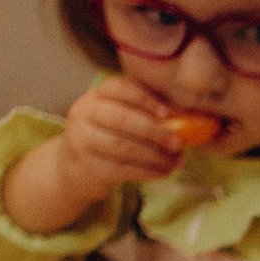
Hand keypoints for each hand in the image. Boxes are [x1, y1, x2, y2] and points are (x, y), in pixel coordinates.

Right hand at [54, 76, 183, 198]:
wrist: (76, 165)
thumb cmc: (110, 135)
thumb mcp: (119, 115)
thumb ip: (144, 113)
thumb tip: (183, 119)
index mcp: (97, 95)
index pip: (120, 88)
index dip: (145, 99)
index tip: (168, 113)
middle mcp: (85, 113)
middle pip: (121, 118)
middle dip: (154, 131)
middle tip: (178, 142)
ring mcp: (83, 140)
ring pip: (122, 146)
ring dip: (155, 155)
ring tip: (176, 161)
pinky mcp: (88, 166)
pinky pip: (122, 169)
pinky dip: (147, 171)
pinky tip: (164, 171)